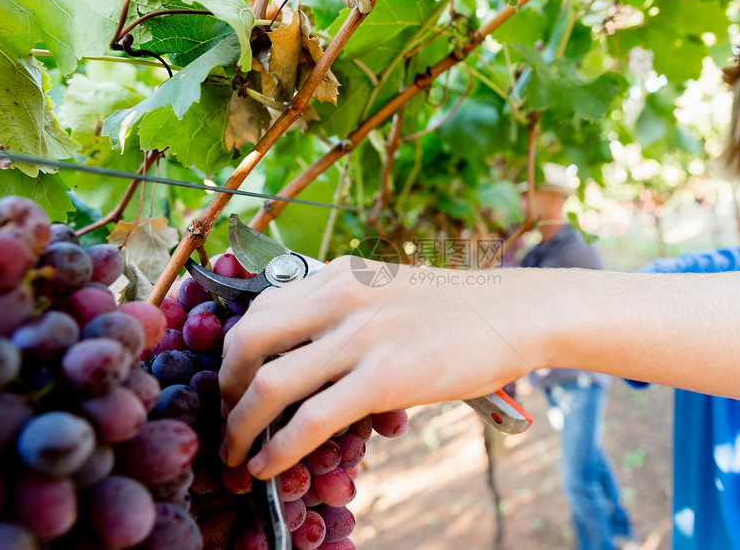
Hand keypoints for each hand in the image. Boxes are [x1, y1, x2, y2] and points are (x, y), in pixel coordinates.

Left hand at [219, 257, 539, 478]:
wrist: (514, 313)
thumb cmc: (455, 309)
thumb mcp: (386, 291)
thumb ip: (342, 312)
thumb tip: (306, 358)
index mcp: (337, 275)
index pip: (258, 310)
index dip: (233, 355)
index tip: (234, 385)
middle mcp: (339, 297)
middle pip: (247, 342)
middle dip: (225, 390)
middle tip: (228, 420)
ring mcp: (361, 336)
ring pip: (269, 385)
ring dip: (240, 428)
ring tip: (236, 455)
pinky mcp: (384, 377)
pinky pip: (310, 420)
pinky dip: (277, 448)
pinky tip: (268, 465)